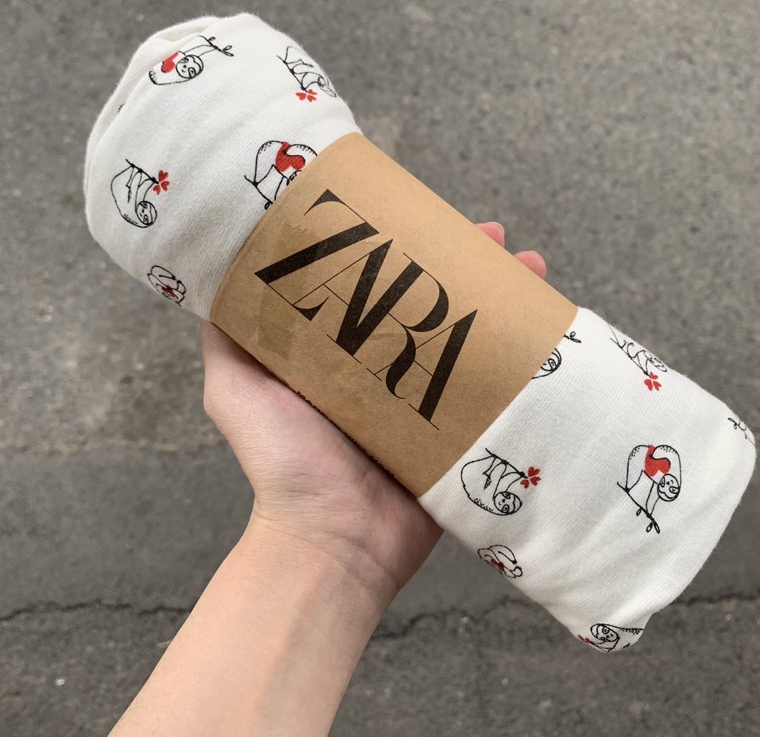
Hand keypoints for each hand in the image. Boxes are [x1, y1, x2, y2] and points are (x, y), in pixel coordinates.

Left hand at [199, 223, 546, 606]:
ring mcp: (428, 401)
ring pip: (471, 336)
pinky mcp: (459, 432)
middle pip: (432, 303)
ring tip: (531, 266)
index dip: (402, 249)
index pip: (377, 285)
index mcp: (342, 354)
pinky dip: (523, 355)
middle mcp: (387, 370)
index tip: (422, 216)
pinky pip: (495, 386)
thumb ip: (227, 339)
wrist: (333, 543)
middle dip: (465, 264)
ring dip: (504, 298)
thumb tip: (211, 278)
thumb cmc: (282, 464)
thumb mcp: (235, 390)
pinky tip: (548, 324)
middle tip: (491, 236)